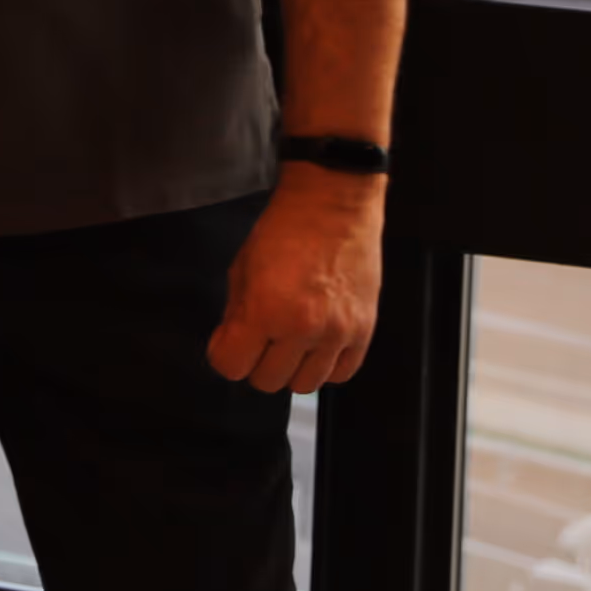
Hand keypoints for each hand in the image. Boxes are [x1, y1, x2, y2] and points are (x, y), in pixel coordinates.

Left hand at [206, 170, 382, 394]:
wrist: (333, 204)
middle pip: (267, 382)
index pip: (231, 367)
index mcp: (265, 310)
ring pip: (304, 386)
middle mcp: (302, 328)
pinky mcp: (364, 331)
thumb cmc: (285, 229)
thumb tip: (230, 346)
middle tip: (261, 338)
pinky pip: (340, 374)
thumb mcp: (242, 267)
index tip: (230, 343)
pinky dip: (324, 365)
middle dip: (257, 362)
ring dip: (291, 367)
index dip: (226, 355)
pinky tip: (316, 343)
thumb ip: (234, 315)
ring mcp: (337, 333)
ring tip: (291, 339)